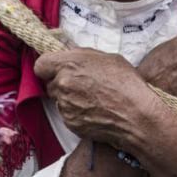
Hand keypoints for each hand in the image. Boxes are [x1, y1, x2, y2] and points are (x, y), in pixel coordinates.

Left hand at [35, 48, 159, 149]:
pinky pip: (67, 114)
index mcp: (69, 64)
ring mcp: (65, 106)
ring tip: (92, 98)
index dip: (49, 67)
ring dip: (70, 98)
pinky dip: (77, 112)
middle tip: (82, 83)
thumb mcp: (107, 58)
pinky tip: (94, 110)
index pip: (41, 65)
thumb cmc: (126, 83)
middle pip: (50, 83)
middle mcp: (63, 85)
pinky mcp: (70, 123)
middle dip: (62, 83)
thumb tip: (70, 53)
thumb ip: (83, 55)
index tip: (58, 69)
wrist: (136, 115)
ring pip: (59, 100)